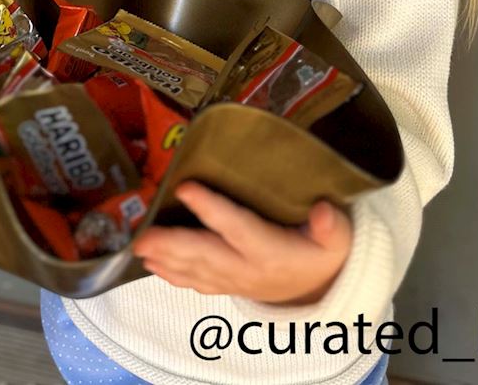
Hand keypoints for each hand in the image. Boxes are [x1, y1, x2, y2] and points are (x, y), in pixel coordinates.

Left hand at [130, 183, 351, 305]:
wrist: (323, 288)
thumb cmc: (324, 252)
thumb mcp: (338, 237)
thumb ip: (331, 225)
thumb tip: (322, 211)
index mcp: (272, 251)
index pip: (237, 227)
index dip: (211, 209)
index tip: (186, 187)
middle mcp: (248, 268)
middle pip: (206, 255)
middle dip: (172, 245)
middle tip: (143, 235)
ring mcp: (236, 281)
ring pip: (196, 272)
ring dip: (165, 261)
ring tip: (139, 248)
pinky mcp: (228, 286)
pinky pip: (196, 283)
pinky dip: (172, 275)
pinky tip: (152, 265)